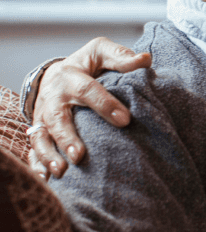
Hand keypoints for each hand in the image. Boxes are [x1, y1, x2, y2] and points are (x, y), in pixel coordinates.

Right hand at [28, 38, 150, 177]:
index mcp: (70, 77)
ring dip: (49, 155)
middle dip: (67, 137)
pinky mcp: (39, 131)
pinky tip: (46, 178)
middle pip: (57, 118)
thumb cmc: (86, 65)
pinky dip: (37, 164)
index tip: (125, 120)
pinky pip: (34, 149)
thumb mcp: (101, 53)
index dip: (105, 104)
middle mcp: (53, 98)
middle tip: (80, 155)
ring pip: (41, 136)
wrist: (57, 75)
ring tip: (63, 171)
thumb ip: (121, 57)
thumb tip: (145, 60)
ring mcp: (42, 117)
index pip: (87, 90)